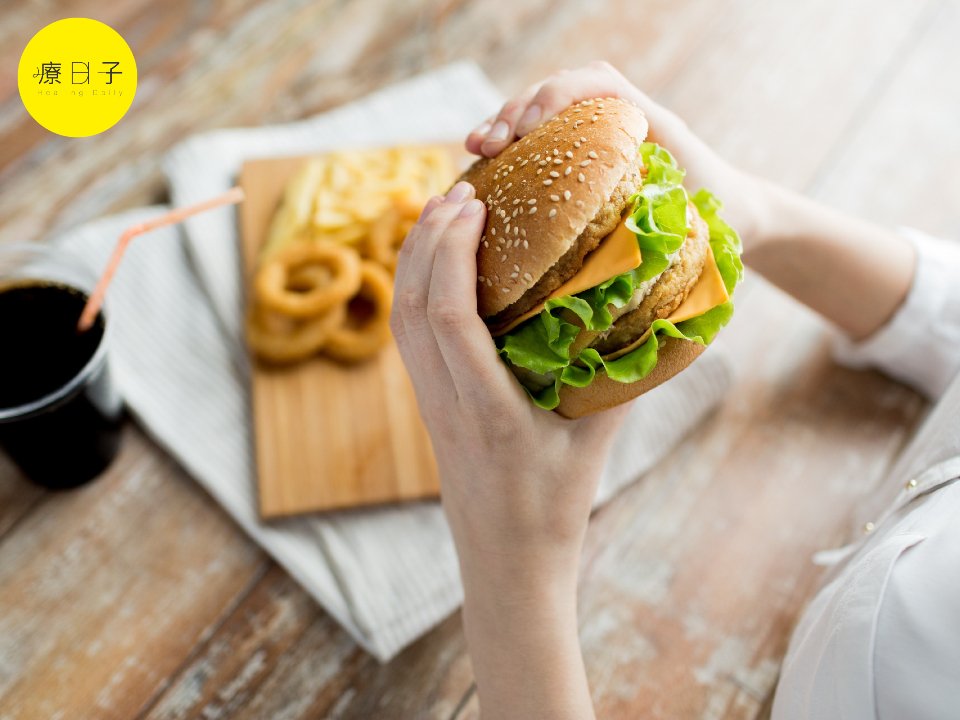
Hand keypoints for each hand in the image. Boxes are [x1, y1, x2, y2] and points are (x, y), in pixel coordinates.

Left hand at [391, 180, 627, 718]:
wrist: (507, 559)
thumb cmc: (556, 504)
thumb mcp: (598, 436)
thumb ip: (620, 373)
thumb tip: (654, 306)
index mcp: (491, 413)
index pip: (452, 322)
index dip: (453, 255)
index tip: (474, 205)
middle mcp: (447, 404)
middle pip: (414, 309)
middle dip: (427, 240)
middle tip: (459, 190)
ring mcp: (428, 405)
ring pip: (402, 320)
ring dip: (413, 259)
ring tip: (441, 210)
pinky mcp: (425, 405)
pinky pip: (408, 336)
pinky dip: (414, 287)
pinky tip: (436, 263)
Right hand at [466, 60, 765, 245]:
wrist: (737, 212)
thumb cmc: (722, 213)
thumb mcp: (702, 209)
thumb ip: (668, 212)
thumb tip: (614, 239)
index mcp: (647, 118)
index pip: (597, 82)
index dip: (558, 96)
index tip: (531, 129)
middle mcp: (617, 117)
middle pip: (557, 91)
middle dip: (516, 111)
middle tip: (490, 144)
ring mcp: (595, 134)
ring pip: (540, 112)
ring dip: (503, 125)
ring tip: (476, 149)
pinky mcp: (579, 155)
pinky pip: (538, 142)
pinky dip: (509, 151)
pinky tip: (482, 168)